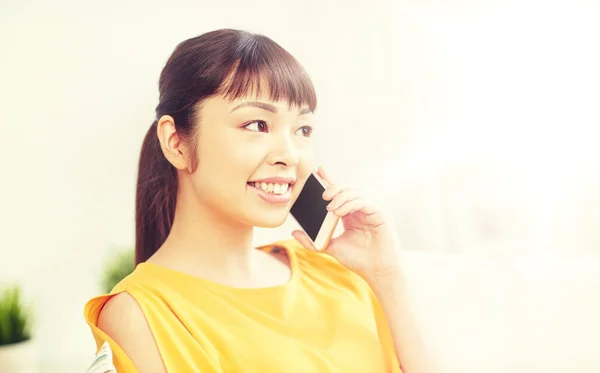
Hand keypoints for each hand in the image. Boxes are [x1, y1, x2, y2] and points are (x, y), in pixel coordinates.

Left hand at [292, 166, 401, 281]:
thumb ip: (313, 241)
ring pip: (355, 193)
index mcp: (349, 214)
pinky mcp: (380, 214)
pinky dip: (351, 204)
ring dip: (341, 197)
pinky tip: (340, 212)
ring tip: (330, 207)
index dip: (329, 180)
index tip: (317, 172)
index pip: (339, 193)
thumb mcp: (330, 248)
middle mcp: (360, 209)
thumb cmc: (358, 260)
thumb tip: (294, 232)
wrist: (377, 272)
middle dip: (334, 187)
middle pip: (347, 189)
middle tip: (322, 195)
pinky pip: (364, 202)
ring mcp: (371, 210)